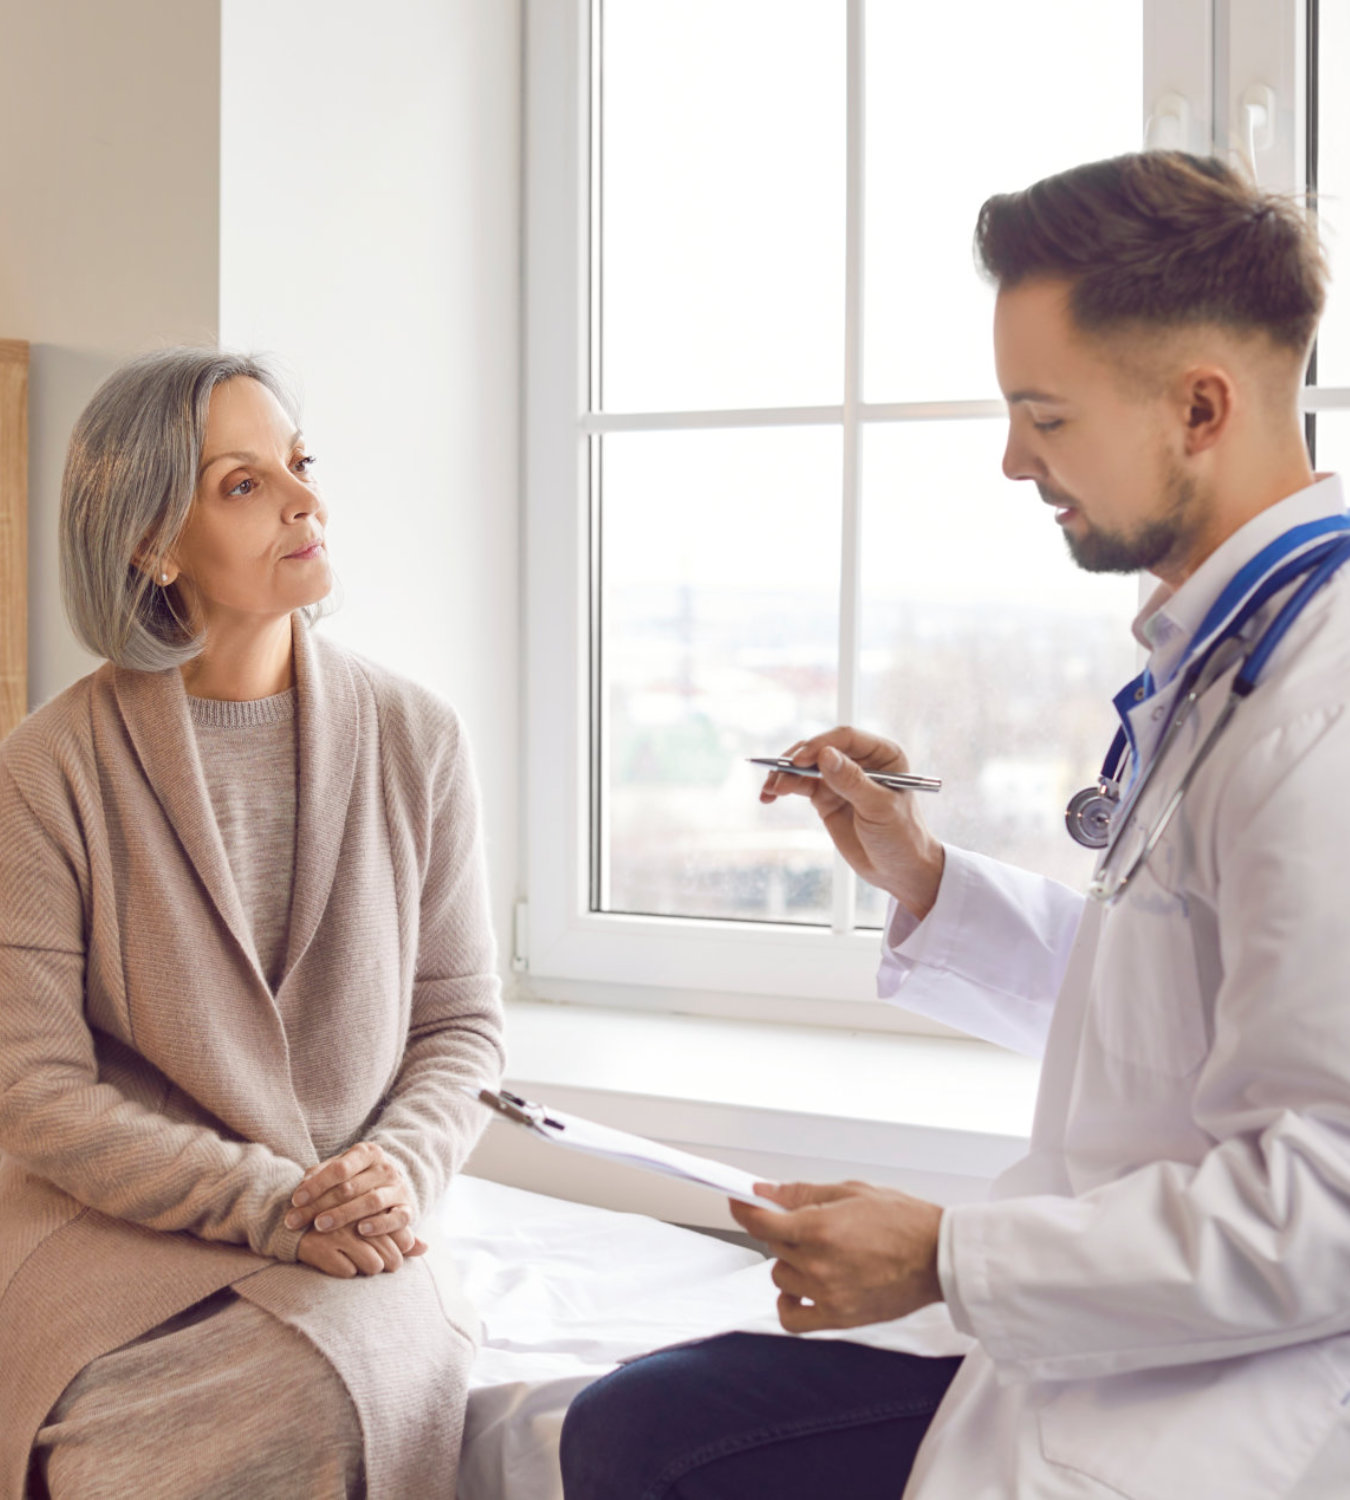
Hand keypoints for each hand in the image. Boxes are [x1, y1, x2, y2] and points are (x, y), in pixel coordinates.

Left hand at [285, 1141, 415, 1239]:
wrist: (394, 1184)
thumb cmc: (358, 1178)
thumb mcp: (341, 1168)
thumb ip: (320, 1174)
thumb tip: (302, 1187)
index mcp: (367, 1153)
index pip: (339, 1168)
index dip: (316, 1185)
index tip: (295, 1200)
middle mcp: (385, 1168)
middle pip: (350, 1187)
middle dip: (319, 1205)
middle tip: (296, 1220)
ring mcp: (398, 1188)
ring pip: (371, 1201)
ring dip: (343, 1214)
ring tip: (320, 1225)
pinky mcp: (408, 1208)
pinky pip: (397, 1218)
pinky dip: (380, 1225)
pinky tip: (361, 1231)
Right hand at [297, 1221, 427, 1278]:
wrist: (297, 1221)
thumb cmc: (344, 1224)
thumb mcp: (372, 1221)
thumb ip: (400, 1235)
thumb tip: (425, 1248)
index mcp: (373, 1206)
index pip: (402, 1237)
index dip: (399, 1249)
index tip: (391, 1252)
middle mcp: (358, 1217)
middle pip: (391, 1254)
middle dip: (388, 1263)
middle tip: (378, 1263)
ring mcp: (340, 1232)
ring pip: (373, 1265)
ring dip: (369, 1268)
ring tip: (360, 1262)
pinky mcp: (322, 1248)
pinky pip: (348, 1272)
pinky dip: (346, 1272)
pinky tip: (339, 1262)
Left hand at [729, 1180, 943, 1333]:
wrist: (938, 1257)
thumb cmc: (902, 1219)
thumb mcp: (850, 1191)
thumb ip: (801, 1193)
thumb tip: (763, 1191)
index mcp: (819, 1228)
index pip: (760, 1220)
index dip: (743, 1208)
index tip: (737, 1200)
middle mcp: (818, 1264)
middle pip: (772, 1244)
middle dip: (782, 1228)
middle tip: (807, 1220)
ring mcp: (827, 1294)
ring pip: (780, 1275)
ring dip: (790, 1261)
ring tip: (820, 1251)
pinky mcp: (839, 1318)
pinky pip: (792, 1318)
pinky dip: (789, 1303)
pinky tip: (801, 1288)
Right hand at [759, 727, 944, 919]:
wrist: (898, 871)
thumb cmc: (901, 836)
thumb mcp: (879, 808)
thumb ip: (852, 781)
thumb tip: (824, 754)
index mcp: (883, 754)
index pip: (846, 738)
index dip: (821, 744)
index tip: (801, 760)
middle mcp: (861, 761)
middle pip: (821, 748)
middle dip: (796, 760)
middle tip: (779, 774)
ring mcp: (841, 778)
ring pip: (806, 766)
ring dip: (784, 774)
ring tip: (769, 790)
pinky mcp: (826, 797)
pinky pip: (800, 785)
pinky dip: (783, 787)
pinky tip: (769, 796)